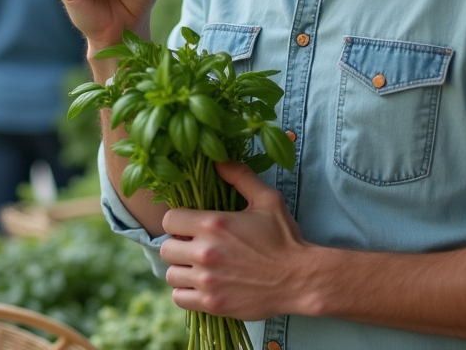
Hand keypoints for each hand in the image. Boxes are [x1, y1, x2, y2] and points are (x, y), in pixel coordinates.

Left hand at [160, 162, 312, 320]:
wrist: (300, 278)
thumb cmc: (284, 238)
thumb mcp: (267, 199)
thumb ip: (240, 176)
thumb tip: (218, 160)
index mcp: (213, 224)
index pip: (169, 219)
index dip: (178, 221)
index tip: (190, 226)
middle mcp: (205, 252)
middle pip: (166, 248)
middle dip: (178, 245)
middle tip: (194, 247)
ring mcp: (207, 281)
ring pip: (170, 274)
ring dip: (182, 270)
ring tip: (198, 267)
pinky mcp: (212, 304)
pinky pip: (179, 298)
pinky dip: (186, 292)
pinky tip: (202, 285)